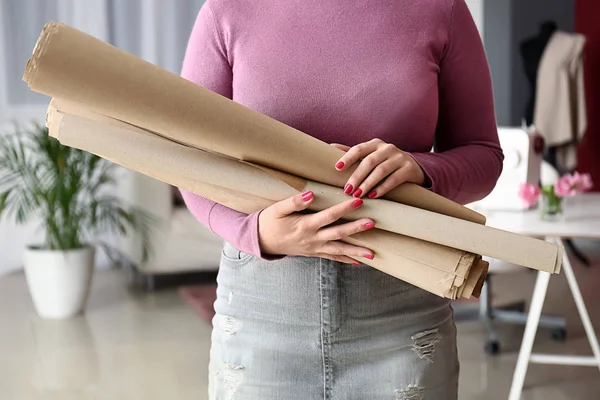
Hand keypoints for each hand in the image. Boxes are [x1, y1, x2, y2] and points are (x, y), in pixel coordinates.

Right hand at [258, 191, 375, 264]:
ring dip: (355, 251)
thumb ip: (294, 201)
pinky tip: (358, 262)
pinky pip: (331, 257)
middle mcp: (312, 238)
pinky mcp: (312, 253)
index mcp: (305, 225)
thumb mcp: (277, 209)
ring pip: (337, 250)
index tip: (358, 201)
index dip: (344, 208)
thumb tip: (311, 194)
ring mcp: (313, 248)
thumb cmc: (269, 222)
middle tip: (372, 223)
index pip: (329, 216)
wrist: (260, 241)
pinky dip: (344, 259)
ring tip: (372, 253)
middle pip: (338, 234)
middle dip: (356, 229)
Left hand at [332, 138, 424, 198]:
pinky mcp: (408, 169)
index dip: (347, 158)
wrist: (413, 167)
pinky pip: (394, 179)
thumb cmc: (384, 162)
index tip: (337, 168)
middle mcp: (387, 148)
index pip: (359, 149)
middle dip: (357, 176)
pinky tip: (373, 196)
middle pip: (369, 161)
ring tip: (358, 195)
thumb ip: (352, 152)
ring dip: (368, 184)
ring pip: (381, 171)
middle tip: (347, 190)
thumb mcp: (370, 155)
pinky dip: (382, 188)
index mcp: (375, 144)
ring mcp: (399, 158)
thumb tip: (329, 147)